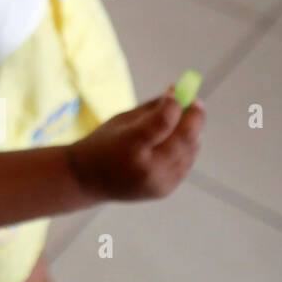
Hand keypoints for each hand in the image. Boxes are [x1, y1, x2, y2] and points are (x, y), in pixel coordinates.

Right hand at [66, 92, 204, 201]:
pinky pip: (185, 164)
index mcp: (130, 145)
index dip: (175, 104)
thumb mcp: (121, 120)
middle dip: (194, 117)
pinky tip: (177, 141)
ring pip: (190, 151)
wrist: (86, 180)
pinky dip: (186, 149)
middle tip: (195, 103)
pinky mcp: (165, 190)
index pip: (164, 121)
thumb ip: (151, 108)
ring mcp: (158, 181)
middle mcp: (148, 167)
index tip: (178, 93)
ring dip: (192, 133)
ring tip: (185, 121)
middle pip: (185, 138)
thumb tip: (177, 92)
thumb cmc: (101, 144)